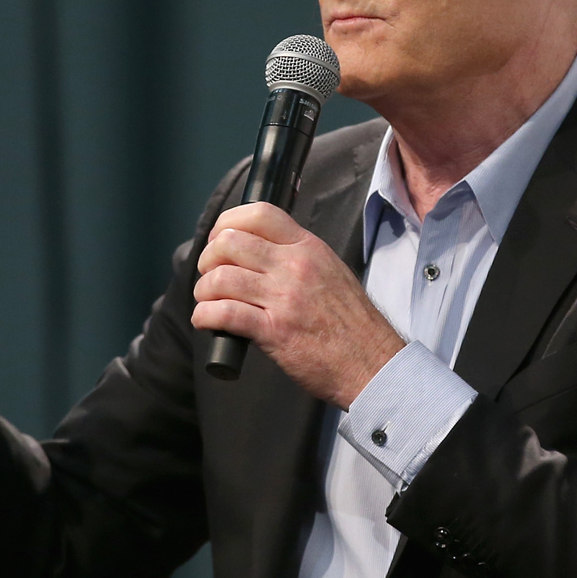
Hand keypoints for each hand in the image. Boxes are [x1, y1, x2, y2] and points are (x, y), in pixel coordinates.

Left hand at [191, 202, 403, 407]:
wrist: (372, 363)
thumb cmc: (352, 324)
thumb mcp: (331, 272)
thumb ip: (297, 258)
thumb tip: (258, 253)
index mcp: (308, 248)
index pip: (259, 214)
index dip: (227, 222)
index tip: (218, 239)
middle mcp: (294, 267)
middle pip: (230, 242)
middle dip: (208, 258)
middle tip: (209, 274)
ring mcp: (284, 298)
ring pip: (221, 277)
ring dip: (203, 290)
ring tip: (207, 301)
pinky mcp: (274, 331)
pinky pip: (225, 313)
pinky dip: (205, 316)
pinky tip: (206, 320)